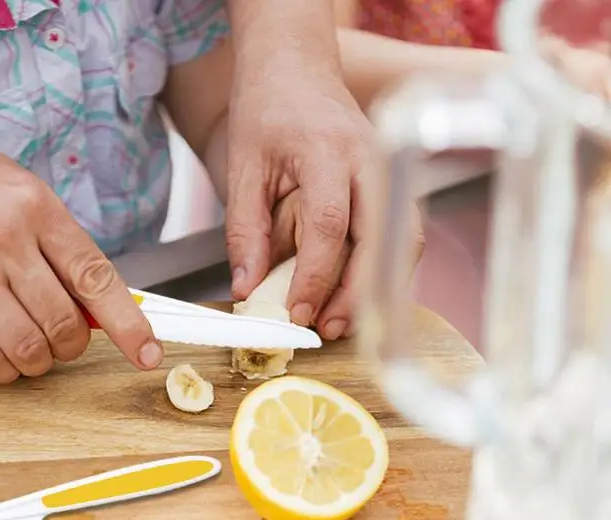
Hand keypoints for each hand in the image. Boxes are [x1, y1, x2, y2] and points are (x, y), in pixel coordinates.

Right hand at [0, 119, 162, 382]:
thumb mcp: (15, 189)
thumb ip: (56, 240)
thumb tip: (96, 296)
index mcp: (37, 207)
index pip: (97, 278)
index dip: (130, 325)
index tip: (149, 353)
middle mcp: (7, 239)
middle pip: (66, 322)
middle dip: (74, 346)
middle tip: (67, 343)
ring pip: (30, 347)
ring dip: (41, 363)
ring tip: (35, 353)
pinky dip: (4, 369)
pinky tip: (2, 359)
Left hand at [226, 51, 423, 339]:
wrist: (296, 66)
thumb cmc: (268, 110)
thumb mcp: (243, 168)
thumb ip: (245, 231)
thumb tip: (247, 290)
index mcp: (329, 150)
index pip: (331, 224)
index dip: (315, 276)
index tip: (296, 312)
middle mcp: (371, 160)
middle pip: (380, 240)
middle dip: (356, 294)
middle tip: (327, 329)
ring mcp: (388, 171)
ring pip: (400, 243)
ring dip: (375, 289)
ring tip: (339, 322)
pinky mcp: (391, 184)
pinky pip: (398, 237)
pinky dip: (380, 272)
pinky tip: (354, 296)